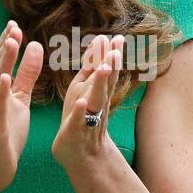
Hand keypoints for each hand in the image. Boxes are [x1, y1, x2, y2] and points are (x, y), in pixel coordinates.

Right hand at [0, 20, 43, 192]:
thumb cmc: (6, 133)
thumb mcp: (20, 99)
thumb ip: (27, 74)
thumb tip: (34, 46)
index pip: (1, 61)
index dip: (7, 42)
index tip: (14, 24)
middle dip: (4, 47)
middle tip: (12, 26)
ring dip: (2, 63)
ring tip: (10, 43)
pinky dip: (0, 92)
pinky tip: (4, 78)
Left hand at [51, 32, 123, 172]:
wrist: (83, 155)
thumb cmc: (83, 118)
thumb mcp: (87, 87)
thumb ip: (93, 65)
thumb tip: (101, 39)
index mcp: (96, 90)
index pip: (105, 69)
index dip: (110, 54)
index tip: (116, 38)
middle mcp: (96, 102)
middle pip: (106, 82)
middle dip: (111, 65)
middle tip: (116, 48)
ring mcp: (88, 117)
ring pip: (97, 98)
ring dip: (101, 84)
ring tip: (104, 68)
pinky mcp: (76, 131)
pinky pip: (79, 121)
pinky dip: (81, 112)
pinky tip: (82, 102)